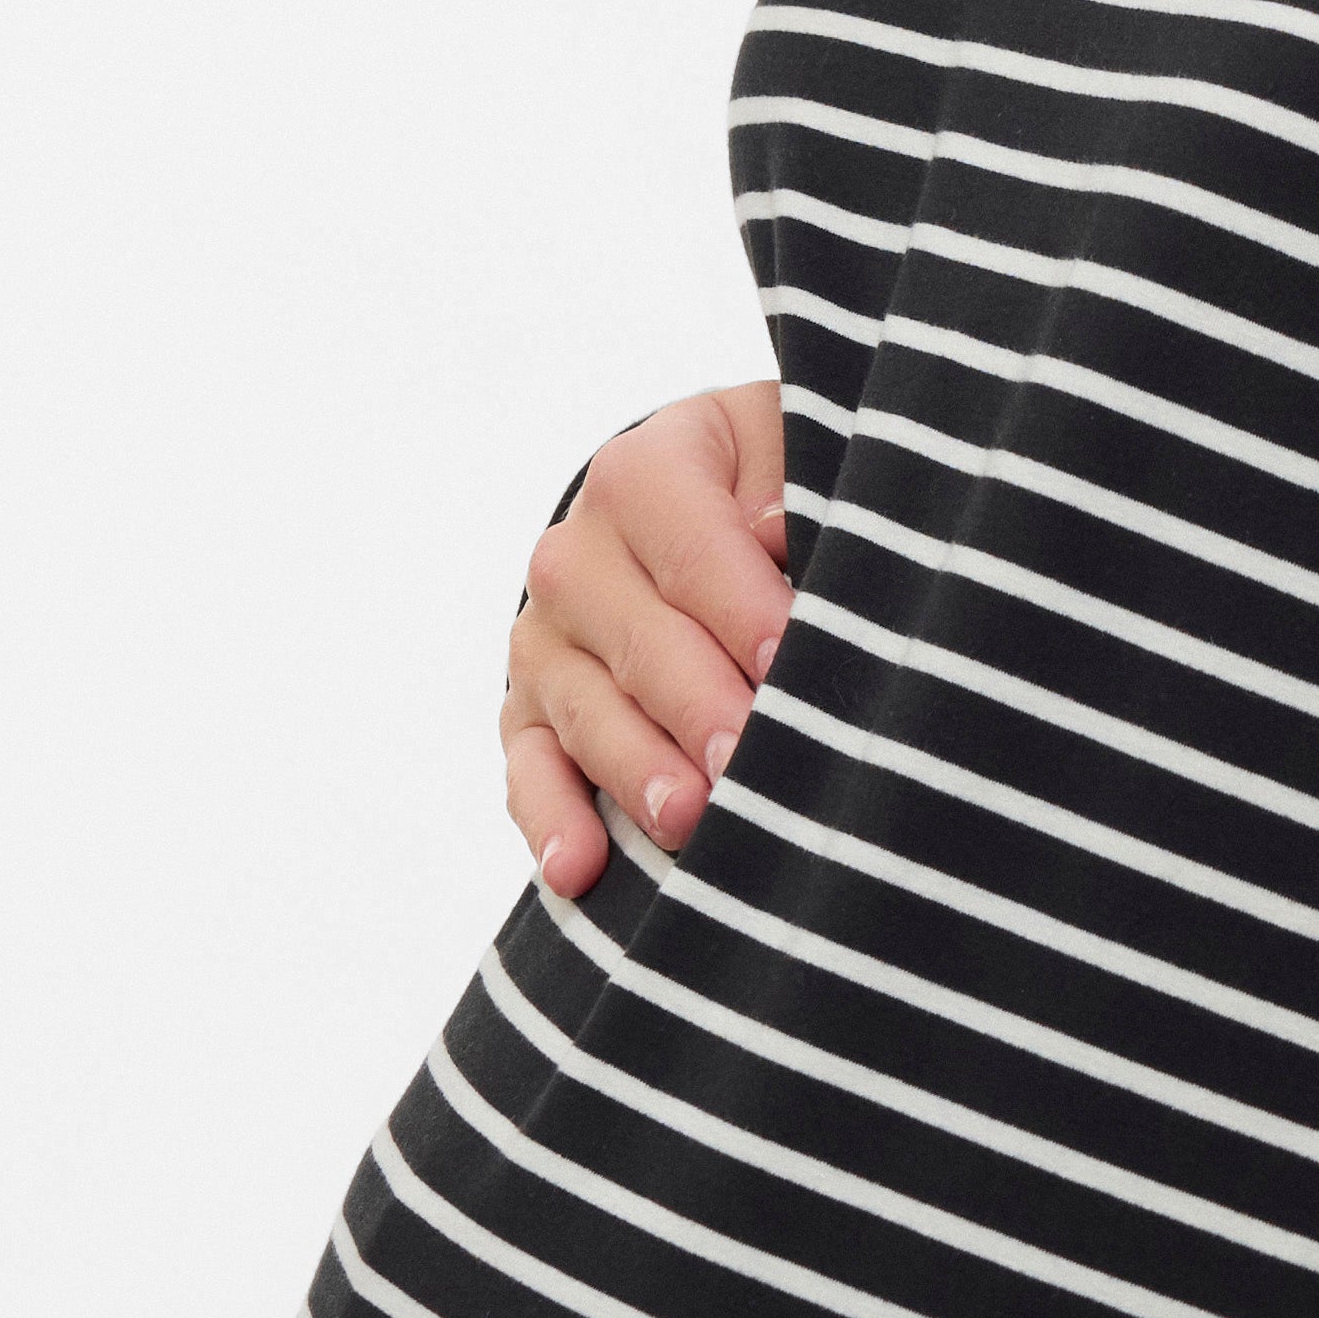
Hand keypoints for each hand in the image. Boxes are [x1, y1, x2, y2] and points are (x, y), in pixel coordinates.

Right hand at [502, 380, 792, 895]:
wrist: (684, 511)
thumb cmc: (767, 485)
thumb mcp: (787, 448)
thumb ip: (789, 479)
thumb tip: (774, 529)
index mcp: (642, 475)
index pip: (694, 550)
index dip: (744, 610)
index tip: (790, 662)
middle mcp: (574, 557)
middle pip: (642, 643)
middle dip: (700, 707)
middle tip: (748, 758)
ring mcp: (544, 644)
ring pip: (592, 716)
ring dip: (639, 771)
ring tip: (691, 820)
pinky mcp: (529, 716)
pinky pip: (532, 773)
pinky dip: (551, 823)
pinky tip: (576, 869)